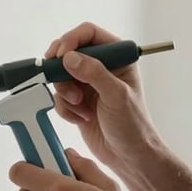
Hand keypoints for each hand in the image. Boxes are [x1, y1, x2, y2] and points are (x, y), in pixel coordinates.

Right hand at [44, 22, 160, 173]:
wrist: (128, 156)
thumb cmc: (132, 125)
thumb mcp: (116, 96)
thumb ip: (94, 73)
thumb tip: (69, 57)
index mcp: (117, 57)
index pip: (88, 33)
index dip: (71, 40)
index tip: (60, 56)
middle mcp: (101, 66)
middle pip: (68, 52)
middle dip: (62, 70)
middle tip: (62, 82)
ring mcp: (87, 83)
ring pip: (60, 75)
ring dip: (65, 92)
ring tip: (80, 106)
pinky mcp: (77, 100)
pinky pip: (59, 96)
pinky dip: (65, 108)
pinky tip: (81, 118)